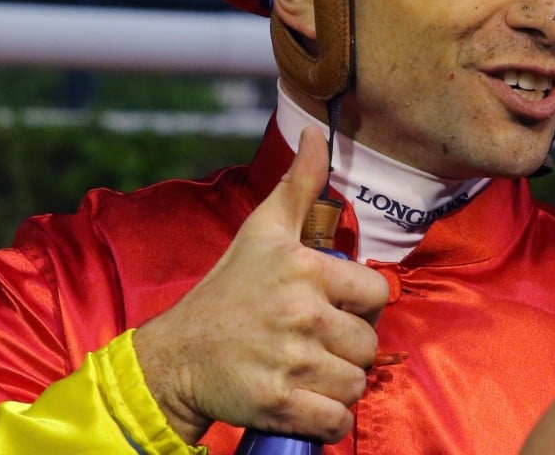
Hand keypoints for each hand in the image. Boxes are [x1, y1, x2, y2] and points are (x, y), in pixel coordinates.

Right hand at [134, 127, 388, 443]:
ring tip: (309, 371)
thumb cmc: (226, 291)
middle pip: (368, 344)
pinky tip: (306, 401)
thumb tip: (318, 133)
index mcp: (304, 269)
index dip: (359, 304)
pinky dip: (327, 419)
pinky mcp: (279, 405)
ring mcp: (290, 361)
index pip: (377, 294)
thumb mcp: (262, 231)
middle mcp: (301, 313)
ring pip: (356, 383)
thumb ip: (299, 185)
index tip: (332, 307)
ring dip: (338, 385)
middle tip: (314, 342)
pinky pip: (336, 421)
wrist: (177, 355)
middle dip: (347, 347)